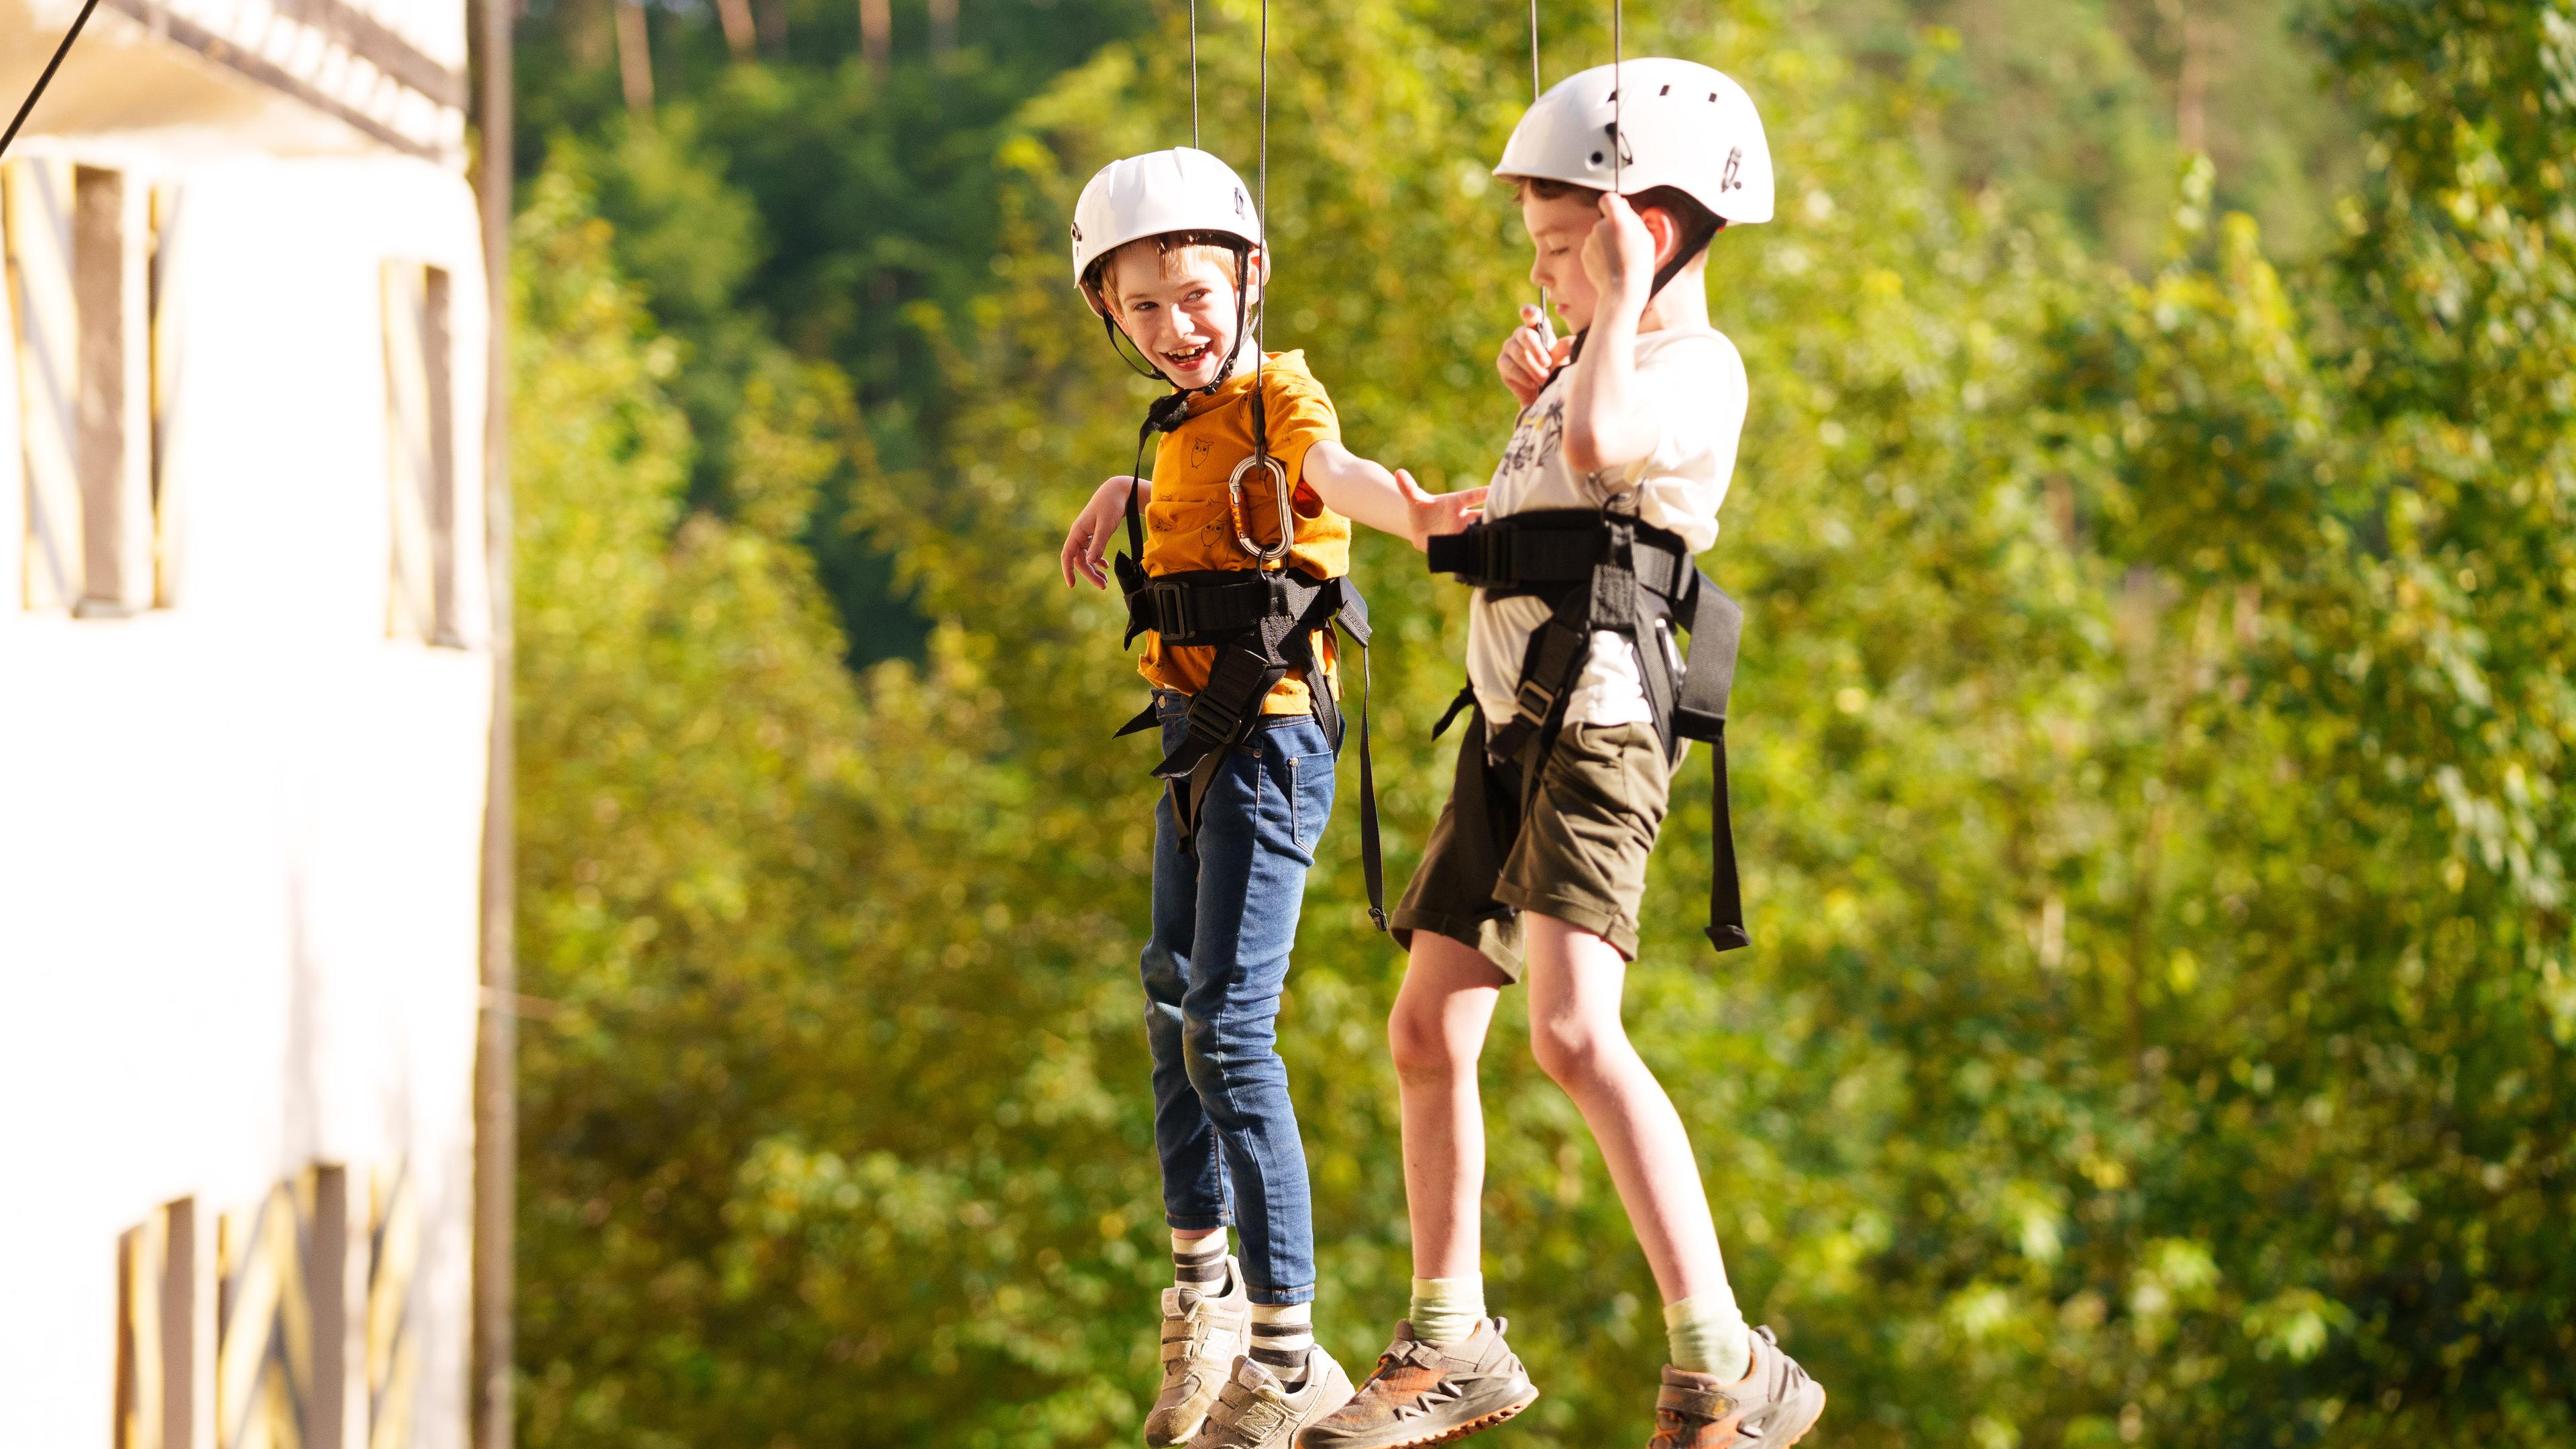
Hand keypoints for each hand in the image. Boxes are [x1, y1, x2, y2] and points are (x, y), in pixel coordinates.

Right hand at [1061, 475, 1143, 587]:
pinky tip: (1105, 565)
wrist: (1118, 491)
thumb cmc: (1111, 505)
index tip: (1072, 585)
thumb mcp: (1105, 525)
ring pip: (1086, 557)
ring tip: (1105, 581)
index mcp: (1077, 531)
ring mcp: (1086, 533)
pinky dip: (1098, 560)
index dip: (1068, 570)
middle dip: (1089, 574)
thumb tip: (1089, 562)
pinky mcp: (1094, 532)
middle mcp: (1079, 534)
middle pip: (1079, 559)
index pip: (1068, 555)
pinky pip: (1092, 550)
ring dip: (1094, 569)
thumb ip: (1098, 544)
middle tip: (1103, 586)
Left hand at [1395, 469, 1486, 550]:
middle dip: (1489, 517)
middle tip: (1501, 518)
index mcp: (1456, 503)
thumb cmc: (1420, 509)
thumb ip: (1408, 488)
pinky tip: (1479, 558)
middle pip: (1481, 517)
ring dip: (1482, 537)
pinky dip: (1472, 553)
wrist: (1419, 528)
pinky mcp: (1457, 546)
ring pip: (1477, 535)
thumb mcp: (1414, 499)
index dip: (1481, 493)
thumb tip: (1399, 473)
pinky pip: (1467, 550)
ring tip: (1490, 541)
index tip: (1492, 491)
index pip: (1471, 496)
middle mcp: (1463, 518)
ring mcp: (1461, 533)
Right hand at [1497, 304, 1571, 406]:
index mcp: (1538, 328)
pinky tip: (1533, 384)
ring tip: (1544, 379)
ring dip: (1533, 368)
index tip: (1528, 313)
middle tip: (1548, 364)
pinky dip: (1523, 377)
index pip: (1533, 316)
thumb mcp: (1563, 359)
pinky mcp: (1502, 363)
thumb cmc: (1555, 370)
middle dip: (1537, 350)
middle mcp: (1521, 334)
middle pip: (1525, 335)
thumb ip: (1565, 349)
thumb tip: (1572, 341)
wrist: (1542, 392)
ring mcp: (1510, 347)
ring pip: (1519, 353)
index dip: (1530, 313)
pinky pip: (1510, 367)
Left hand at [1579, 193, 1655, 320]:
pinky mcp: (1584, 253)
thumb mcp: (1645, 237)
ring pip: (1599, 235)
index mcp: (1617, 220)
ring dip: (1607, 243)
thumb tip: (1622, 205)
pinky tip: (1610, 265)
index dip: (1612, 202)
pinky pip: (1593, 248)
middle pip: (1605, 220)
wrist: (1622, 290)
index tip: (1618, 210)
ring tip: (1619, 259)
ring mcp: (1589, 240)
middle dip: (1613, 228)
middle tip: (1626, 245)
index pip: (1608, 198)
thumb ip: (1632, 217)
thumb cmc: (1638, 264)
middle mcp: (1599, 227)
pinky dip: (1600, 254)